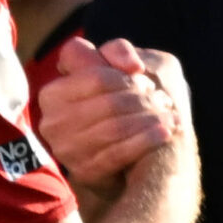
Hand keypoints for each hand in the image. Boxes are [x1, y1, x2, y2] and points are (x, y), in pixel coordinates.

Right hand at [36, 38, 186, 192]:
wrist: (121, 158)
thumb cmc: (119, 105)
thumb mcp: (117, 69)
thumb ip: (118, 51)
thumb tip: (134, 67)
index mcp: (53, 92)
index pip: (95, 76)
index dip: (124, 77)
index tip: (147, 80)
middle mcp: (52, 121)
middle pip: (109, 102)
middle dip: (142, 100)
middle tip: (165, 101)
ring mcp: (65, 148)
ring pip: (115, 127)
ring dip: (148, 120)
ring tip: (170, 117)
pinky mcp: (83, 171)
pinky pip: (118, 153)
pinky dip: (146, 141)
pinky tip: (165, 133)